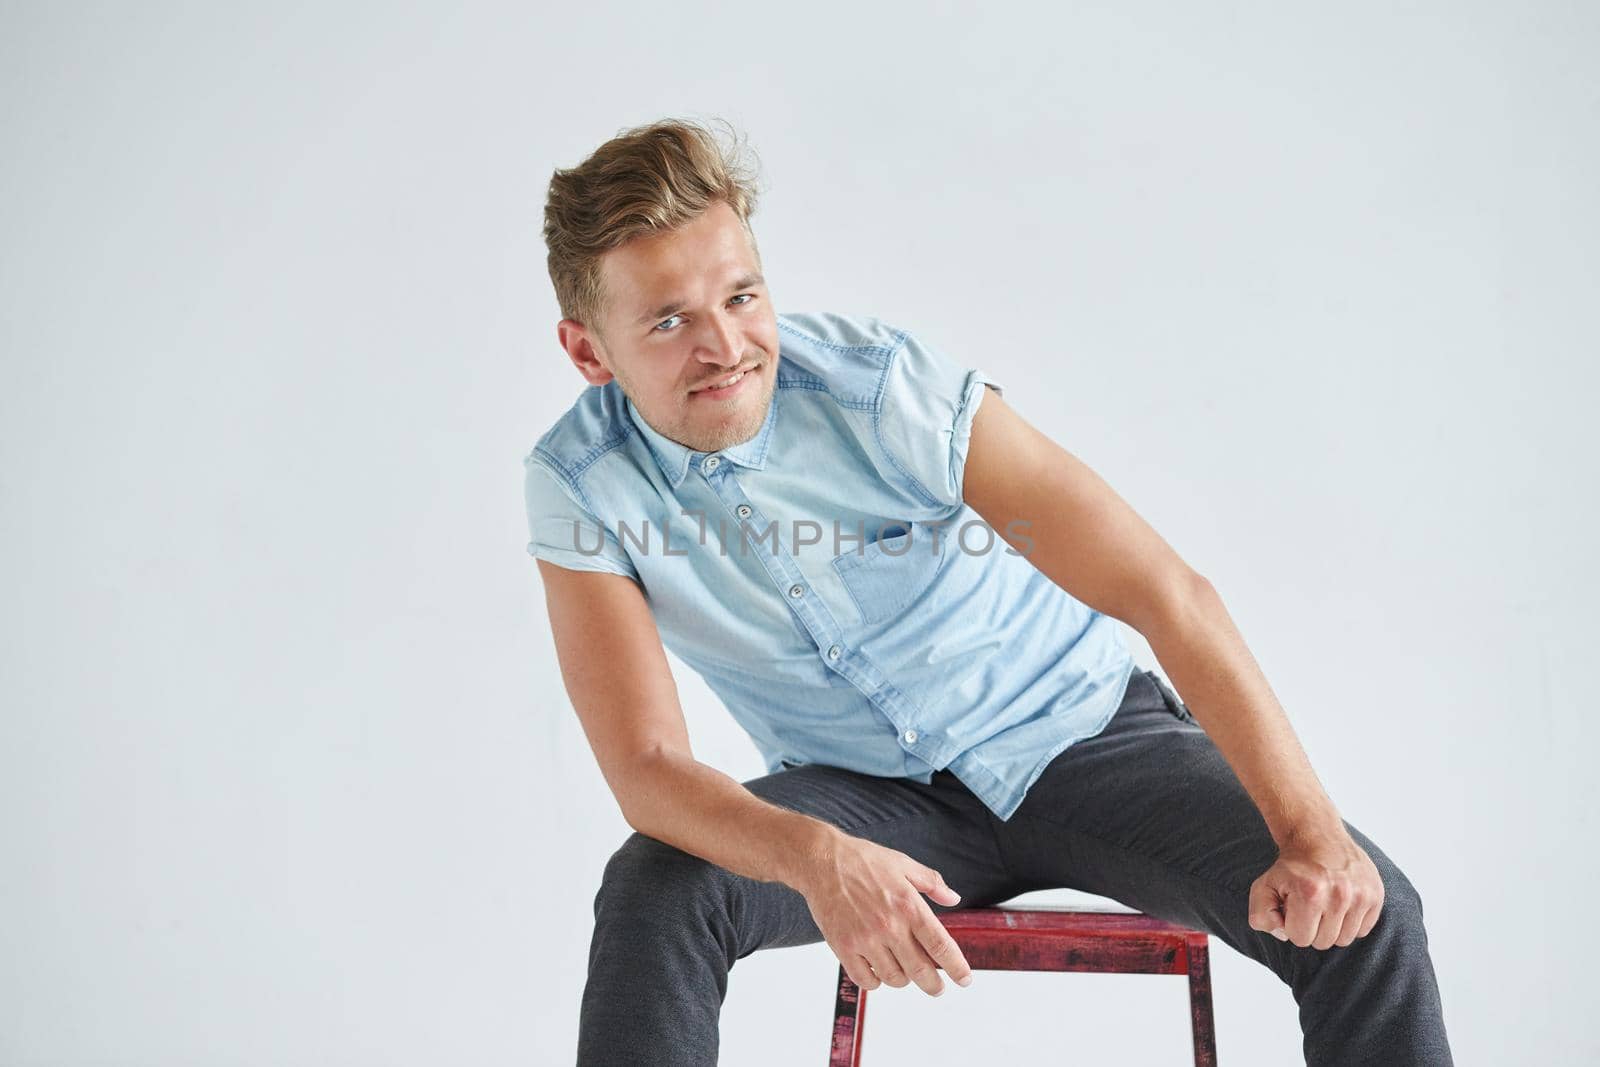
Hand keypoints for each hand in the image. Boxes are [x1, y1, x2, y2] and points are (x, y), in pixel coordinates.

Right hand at [799, 833, 973, 995]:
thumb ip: (932, 882)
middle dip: (934, 985)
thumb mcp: (903, 864)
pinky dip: (875, 982)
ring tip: (904, 972)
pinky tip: (878, 972)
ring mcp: (865, 939)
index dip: (956, 967)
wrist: (821, 861)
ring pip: (894, 978)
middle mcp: (889, 925)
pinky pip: (865, 980)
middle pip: (921, 970)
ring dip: (904, 980)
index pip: (940, 945)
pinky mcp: (843, 947)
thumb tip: (954, 899)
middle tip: (937, 988)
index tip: (965, 979)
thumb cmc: (863, 860)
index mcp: (909, 905)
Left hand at [1248, 824, 1384, 949]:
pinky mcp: (1376, 895)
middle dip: (1312, 927)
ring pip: (1344, 939)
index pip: (1301, 939)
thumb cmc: (1291, 867)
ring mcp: (1361, 895)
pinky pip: (1362, 930)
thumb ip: (1262, 916)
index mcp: (1310, 893)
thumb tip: (1284, 934)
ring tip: (1325, 905)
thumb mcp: (1263, 886)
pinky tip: (1340, 903)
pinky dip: (1350, 922)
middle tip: (1309, 905)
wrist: (1318, 837)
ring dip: (1332, 927)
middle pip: (1324, 942)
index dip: (1292, 925)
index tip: (1293, 907)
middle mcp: (1340, 895)